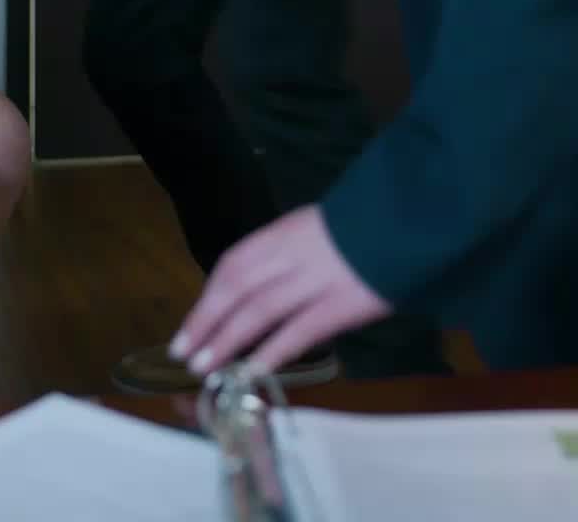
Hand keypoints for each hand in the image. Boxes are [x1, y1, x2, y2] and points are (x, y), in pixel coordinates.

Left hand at [169, 205, 390, 379]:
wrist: (406, 217)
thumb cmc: (360, 227)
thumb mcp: (313, 230)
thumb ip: (285, 256)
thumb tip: (255, 292)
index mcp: (282, 233)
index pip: (233, 265)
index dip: (207, 298)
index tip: (188, 328)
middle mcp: (291, 254)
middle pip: (237, 288)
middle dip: (206, 322)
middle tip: (182, 354)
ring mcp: (316, 279)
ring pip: (260, 310)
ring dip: (228, 340)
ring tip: (205, 367)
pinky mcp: (342, 304)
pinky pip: (300, 330)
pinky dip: (274, 351)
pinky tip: (254, 371)